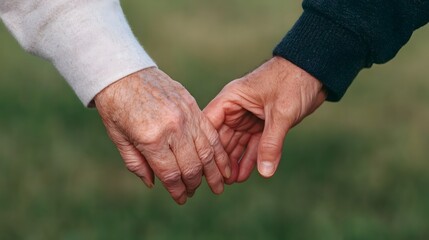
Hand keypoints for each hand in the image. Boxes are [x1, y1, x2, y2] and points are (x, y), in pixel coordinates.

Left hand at [95, 67, 230, 204]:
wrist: (124, 72)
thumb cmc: (116, 106)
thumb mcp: (118, 138)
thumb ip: (136, 163)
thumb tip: (154, 184)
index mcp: (151, 138)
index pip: (171, 174)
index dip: (177, 191)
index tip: (180, 199)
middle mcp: (173, 128)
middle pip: (192, 166)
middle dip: (194, 184)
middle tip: (194, 192)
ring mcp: (186, 115)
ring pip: (207, 150)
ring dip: (214, 171)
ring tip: (219, 185)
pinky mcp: (193, 106)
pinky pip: (210, 132)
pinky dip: (218, 150)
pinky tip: (223, 162)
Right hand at [204, 57, 325, 182]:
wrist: (316, 71)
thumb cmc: (294, 81)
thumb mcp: (281, 113)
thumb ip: (271, 143)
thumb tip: (265, 171)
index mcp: (232, 98)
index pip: (210, 124)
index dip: (208, 145)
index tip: (207, 167)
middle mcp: (237, 108)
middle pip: (222, 137)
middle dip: (222, 158)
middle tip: (221, 181)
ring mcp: (249, 116)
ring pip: (238, 143)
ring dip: (236, 161)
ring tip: (232, 182)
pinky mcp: (263, 123)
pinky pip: (254, 144)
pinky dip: (252, 158)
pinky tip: (246, 173)